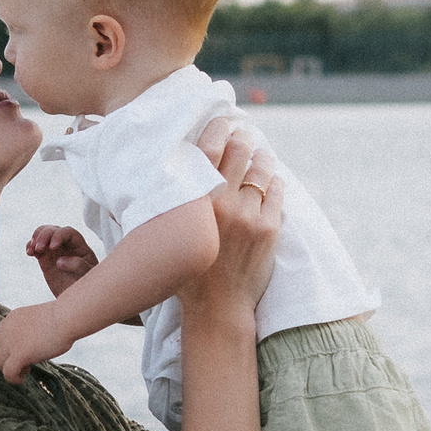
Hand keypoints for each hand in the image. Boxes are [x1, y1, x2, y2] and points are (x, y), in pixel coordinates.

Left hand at [0, 301, 62, 386]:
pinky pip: (7, 373)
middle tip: (27, 361)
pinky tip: (23, 378)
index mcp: (11, 319)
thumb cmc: (63, 319)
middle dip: (8, 359)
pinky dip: (14, 379)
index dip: (10, 349)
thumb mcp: (38, 320)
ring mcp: (10, 342)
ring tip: (27, 368)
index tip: (25, 351)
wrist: (67, 317)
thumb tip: (29, 346)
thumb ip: (28, 330)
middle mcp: (6, 329)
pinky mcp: (18, 354)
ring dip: (10, 369)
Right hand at [25, 224, 98, 299]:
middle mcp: (67, 244)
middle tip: (39, 249)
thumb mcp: (88, 276)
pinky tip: (29, 253)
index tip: (52, 247)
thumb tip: (60, 261)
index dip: (59, 236)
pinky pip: (36, 246)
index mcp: (80, 246)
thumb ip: (79, 266)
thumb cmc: (87, 285)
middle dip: (44, 236)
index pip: (68, 232)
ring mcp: (55, 249)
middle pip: (54, 230)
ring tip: (32, 250)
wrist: (77, 297)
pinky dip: (30, 246)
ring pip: (44, 233)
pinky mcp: (45, 257)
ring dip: (36, 238)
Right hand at [184, 126, 282, 319]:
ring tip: (259, 154)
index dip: (217, 130)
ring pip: (262, 170)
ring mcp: (249, 215)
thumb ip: (166, 205)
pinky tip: (270, 179)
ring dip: (261, 158)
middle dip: (242, 139)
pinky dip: (274, 182)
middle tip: (242, 136)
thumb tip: (154, 176)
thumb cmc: (187, 272)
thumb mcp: (168, 236)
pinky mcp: (269, 228)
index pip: (208, 151)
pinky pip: (277, 191)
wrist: (218, 308)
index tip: (222, 122)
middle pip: (239, 152)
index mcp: (196, 203)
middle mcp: (223, 205)